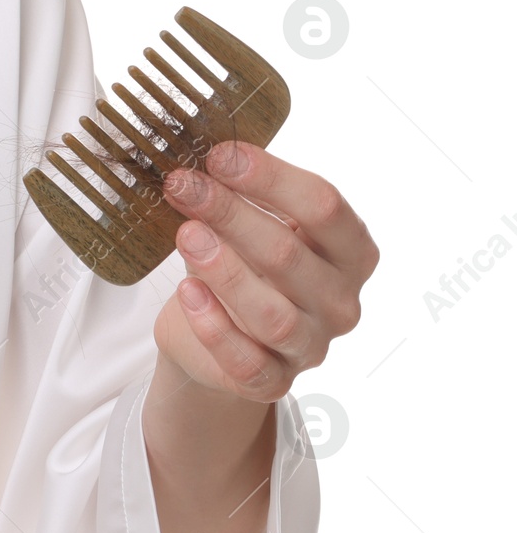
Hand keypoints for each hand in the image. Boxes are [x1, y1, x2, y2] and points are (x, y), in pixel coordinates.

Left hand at [152, 141, 378, 401]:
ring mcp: (311, 346)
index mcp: (349, 250)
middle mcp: (340, 301)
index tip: (218, 155)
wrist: (214, 331)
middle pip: (290, 254)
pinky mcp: (273, 382)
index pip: (324, 206)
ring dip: (225, 270)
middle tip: (183, 185)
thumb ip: (237, 189)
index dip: (271, 177)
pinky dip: (215, 328)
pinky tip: (188, 294)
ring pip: (273, 314)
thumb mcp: (249, 220)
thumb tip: (198, 150)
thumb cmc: (241, 259)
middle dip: (231, 213)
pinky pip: (248, 363)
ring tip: (185, 234)